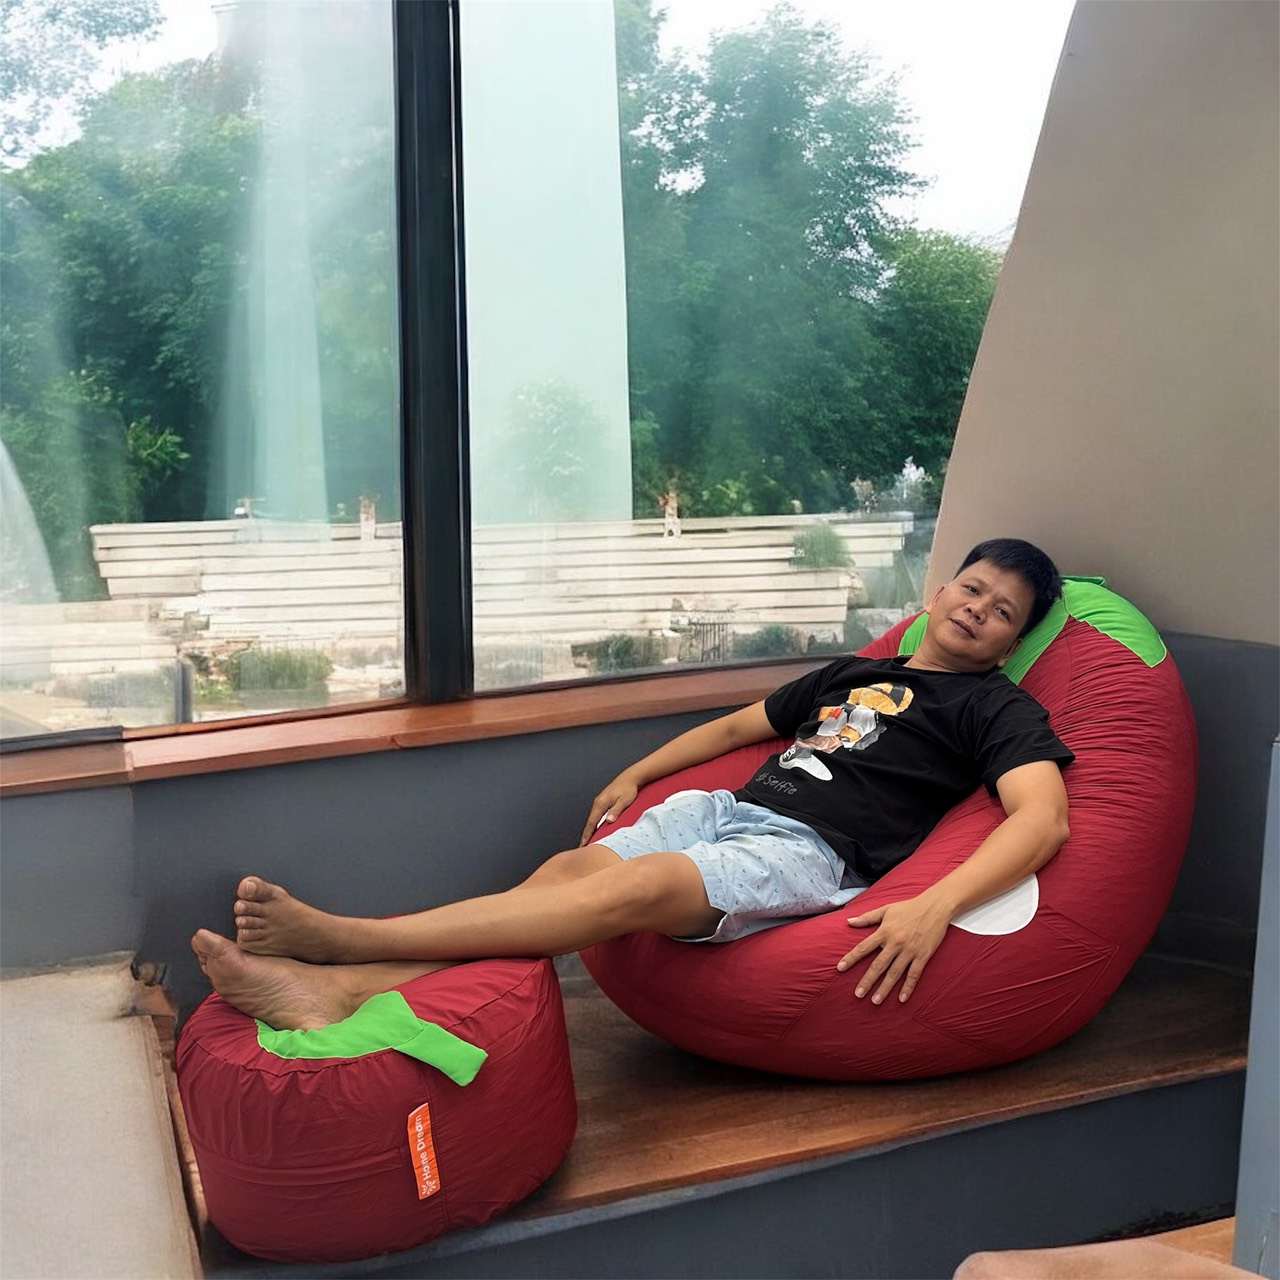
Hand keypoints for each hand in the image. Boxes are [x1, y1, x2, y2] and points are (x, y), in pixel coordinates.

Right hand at [579, 778, 638, 845]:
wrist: (630, 778)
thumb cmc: (628, 788)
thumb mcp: (625, 801)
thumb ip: (616, 811)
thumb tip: (609, 820)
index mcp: (601, 803)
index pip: (592, 822)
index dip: (587, 834)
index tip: (583, 844)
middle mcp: (598, 803)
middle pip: (590, 822)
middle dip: (586, 835)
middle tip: (582, 847)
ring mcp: (599, 802)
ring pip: (592, 819)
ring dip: (589, 830)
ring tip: (587, 842)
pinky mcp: (603, 802)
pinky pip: (596, 816)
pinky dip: (594, 825)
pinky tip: (595, 831)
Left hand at [835, 894, 950, 1004]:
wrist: (934, 907)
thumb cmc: (908, 908)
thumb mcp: (886, 909)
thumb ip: (867, 917)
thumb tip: (848, 921)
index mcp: (884, 931)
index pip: (863, 947)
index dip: (851, 958)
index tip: (840, 968)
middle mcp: (895, 943)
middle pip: (878, 965)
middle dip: (867, 981)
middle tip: (858, 994)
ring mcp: (909, 951)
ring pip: (895, 973)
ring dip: (884, 988)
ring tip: (875, 1001)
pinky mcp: (923, 956)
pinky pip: (914, 975)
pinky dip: (908, 987)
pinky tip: (901, 999)